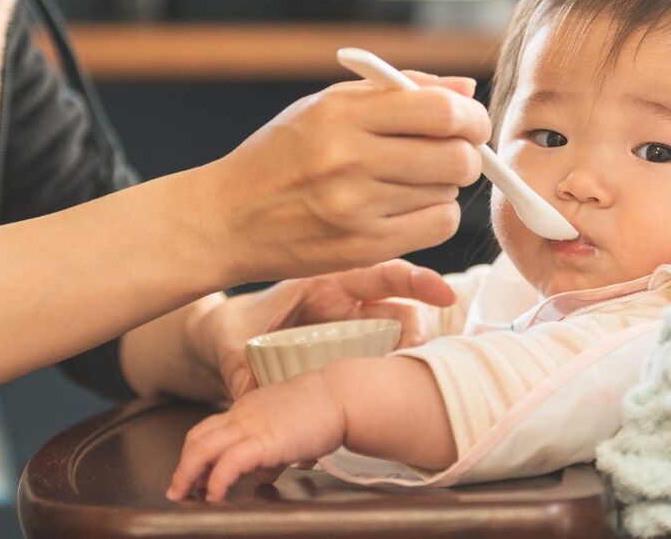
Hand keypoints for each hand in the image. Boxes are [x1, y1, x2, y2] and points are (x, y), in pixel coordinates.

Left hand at [166, 371, 345, 501]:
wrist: (343, 395)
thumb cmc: (324, 409)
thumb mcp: (289, 429)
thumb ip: (272, 451)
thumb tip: (263, 474)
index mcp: (248, 409)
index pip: (210, 429)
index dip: (195, 453)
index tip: (191, 473)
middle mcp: (243, 415)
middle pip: (199, 438)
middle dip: (183, 466)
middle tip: (178, 489)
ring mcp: (252, 426)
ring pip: (204, 448)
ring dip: (188, 474)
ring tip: (185, 495)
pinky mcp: (265, 441)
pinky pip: (230, 462)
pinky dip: (216, 480)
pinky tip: (214, 495)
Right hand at [197, 74, 489, 284]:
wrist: (227, 219)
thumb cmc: (280, 155)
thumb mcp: (326, 106)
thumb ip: (398, 91)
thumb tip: (465, 91)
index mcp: (341, 113)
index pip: (441, 111)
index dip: (470, 117)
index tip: (469, 122)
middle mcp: (349, 159)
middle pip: (456, 157)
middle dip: (466, 153)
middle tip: (451, 152)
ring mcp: (357, 208)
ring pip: (449, 194)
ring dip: (444, 185)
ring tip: (411, 179)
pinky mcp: (363, 248)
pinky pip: (435, 229)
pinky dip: (434, 216)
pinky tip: (408, 208)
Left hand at [199, 259, 455, 398]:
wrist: (225, 338)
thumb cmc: (234, 328)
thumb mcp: (232, 343)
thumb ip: (240, 370)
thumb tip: (253, 397)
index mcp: (323, 284)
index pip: (379, 272)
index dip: (416, 280)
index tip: (444, 294)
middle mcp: (346, 302)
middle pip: (402, 307)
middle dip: (418, 331)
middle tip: (413, 361)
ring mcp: (355, 326)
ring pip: (402, 333)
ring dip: (410, 356)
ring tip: (402, 381)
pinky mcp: (356, 349)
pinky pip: (388, 354)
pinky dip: (396, 370)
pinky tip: (391, 391)